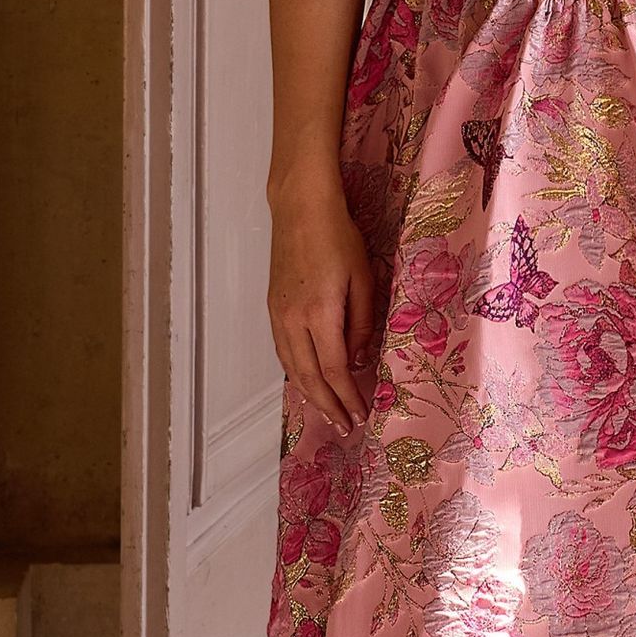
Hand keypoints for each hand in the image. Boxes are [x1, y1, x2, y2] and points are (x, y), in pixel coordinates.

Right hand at [267, 178, 374, 437]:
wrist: (300, 209)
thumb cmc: (339, 238)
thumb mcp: (363, 279)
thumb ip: (361, 323)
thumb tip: (357, 360)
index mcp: (320, 314)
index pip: (334, 370)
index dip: (347, 397)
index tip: (361, 415)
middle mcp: (293, 320)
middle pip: (309, 377)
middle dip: (327, 406)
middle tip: (344, 427)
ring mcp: (278, 315)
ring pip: (292, 367)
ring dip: (310, 394)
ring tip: (327, 413)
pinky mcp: (272, 308)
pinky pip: (283, 351)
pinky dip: (296, 373)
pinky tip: (307, 381)